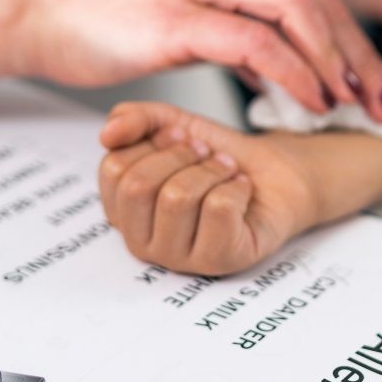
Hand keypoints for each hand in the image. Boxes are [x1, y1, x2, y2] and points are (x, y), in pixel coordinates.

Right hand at [21, 0, 381, 120]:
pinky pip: (256, 42)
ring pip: (298, 11)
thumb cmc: (116, 20)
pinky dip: (294, 74)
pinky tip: (311, 102)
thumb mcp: (196, 16)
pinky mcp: (178, 13)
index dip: (356, 42)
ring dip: (336, 63)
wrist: (44, 15)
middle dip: (360, 56)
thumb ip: (246, 34)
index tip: (379, 86)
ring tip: (355, 106)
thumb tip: (287, 72)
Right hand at [98, 101, 319, 273]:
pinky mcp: (219, 261)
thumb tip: (107, 133)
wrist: (274, 171)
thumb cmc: (218, 157)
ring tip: (226, 171)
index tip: (180, 138)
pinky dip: (237, 187)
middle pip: (139, 187)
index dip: (153, 142)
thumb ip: (134, 120)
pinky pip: (218, 209)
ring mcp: (179, 259)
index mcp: (124, 211)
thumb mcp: (171, 124)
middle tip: (205, 154)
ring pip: (177, 198)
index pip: (113, 169)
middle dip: (180, 155)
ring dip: (212, 170)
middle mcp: (144, 242)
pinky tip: (241, 192)